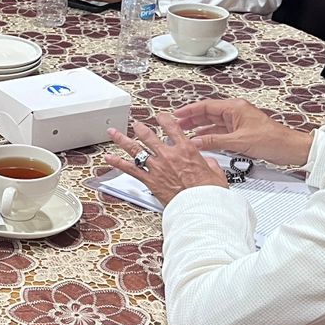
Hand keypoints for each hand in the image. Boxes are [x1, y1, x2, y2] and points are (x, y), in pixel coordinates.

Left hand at [103, 114, 227, 205]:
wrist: (200, 207)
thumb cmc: (208, 193)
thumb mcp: (216, 173)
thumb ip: (210, 163)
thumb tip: (208, 161)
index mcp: (186, 150)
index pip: (172, 128)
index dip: (164, 119)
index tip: (161, 117)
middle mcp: (168, 155)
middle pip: (149, 136)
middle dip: (141, 128)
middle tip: (136, 124)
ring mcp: (157, 167)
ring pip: (135, 149)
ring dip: (122, 139)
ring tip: (114, 133)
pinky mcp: (150, 181)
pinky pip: (130, 169)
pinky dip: (117, 163)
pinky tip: (108, 158)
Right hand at [174, 98, 313, 166]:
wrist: (289, 148)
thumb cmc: (272, 139)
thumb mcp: (239, 141)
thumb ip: (214, 142)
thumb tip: (196, 142)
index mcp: (235, 107)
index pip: (206, 106)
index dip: (189, 110)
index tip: (176, 114)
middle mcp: (236, 112)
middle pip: (208, 113)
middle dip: (191, 119)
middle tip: (177, 124)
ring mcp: (238, 122)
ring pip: (213, 123)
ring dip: (199, 128)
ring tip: (185, 133)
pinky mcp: (240, 132)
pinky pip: (220, 132)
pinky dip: (209, 136)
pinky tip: (201, 141)